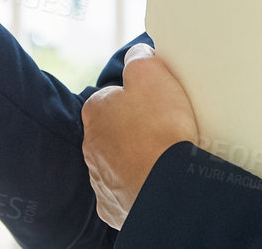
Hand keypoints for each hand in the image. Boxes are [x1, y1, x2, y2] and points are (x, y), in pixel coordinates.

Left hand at [81, 43, 198, 228]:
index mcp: (95, 111)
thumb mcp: (151, 72)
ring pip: (120, 163)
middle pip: (117, 131)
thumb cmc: (161, 128)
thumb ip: (139, 57)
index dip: (139, 97)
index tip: (159, 104)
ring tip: (166, 161)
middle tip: (166, 131)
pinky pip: (127, 193)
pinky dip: (140, 189)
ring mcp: (100, 180)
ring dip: (138, 160)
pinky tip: (158, 184)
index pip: (115, 96)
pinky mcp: (113, 207)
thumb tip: (137, 54)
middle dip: (137, 130)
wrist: (171, 188)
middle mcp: (91, 146)